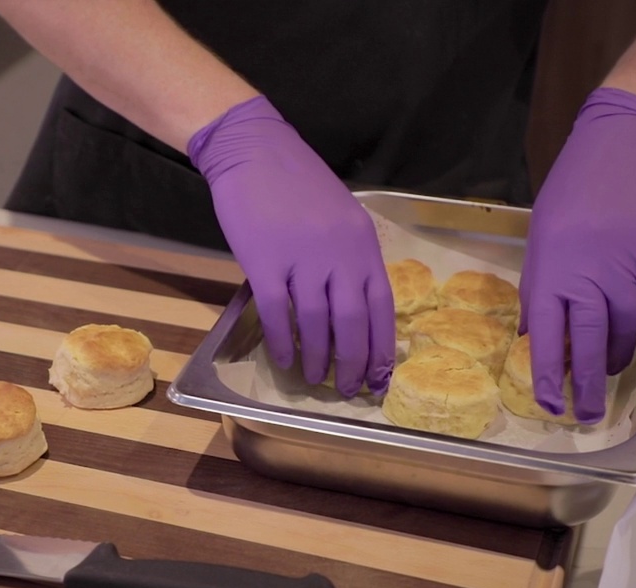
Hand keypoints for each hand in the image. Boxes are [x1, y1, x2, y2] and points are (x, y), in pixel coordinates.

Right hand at [188, 96, 395, 396]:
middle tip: (350, 390)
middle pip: (352, 323)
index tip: (381, 376)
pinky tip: (284, 360)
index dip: (382, 347)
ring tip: (315, 380)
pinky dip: (282, 342)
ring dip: (318, 359)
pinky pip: (276, 314)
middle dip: (354, 364)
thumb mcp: (341, 215)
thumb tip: (354, 307)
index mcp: (362, 243)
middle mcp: (338, 254)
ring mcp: (301, 259)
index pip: (381, 307)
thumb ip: (351, 256)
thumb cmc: (297, 182)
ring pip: (315, 324)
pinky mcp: (264, 262)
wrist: (254, 150)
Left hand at [520, 87, 635, 423]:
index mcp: (551, 272)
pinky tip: (629, 323)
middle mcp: (589, 279)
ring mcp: (627, 274)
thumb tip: (539, 330)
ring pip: (622, 332)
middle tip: (586, 413)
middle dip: (586, 386)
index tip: (548, 403)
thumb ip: (541, 285)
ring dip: (612, 354)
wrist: (626, 145)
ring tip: (605, 368)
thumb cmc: (575, 188)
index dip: (547, 376)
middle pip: (588, 346)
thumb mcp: (542, 237)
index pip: (546, 339)